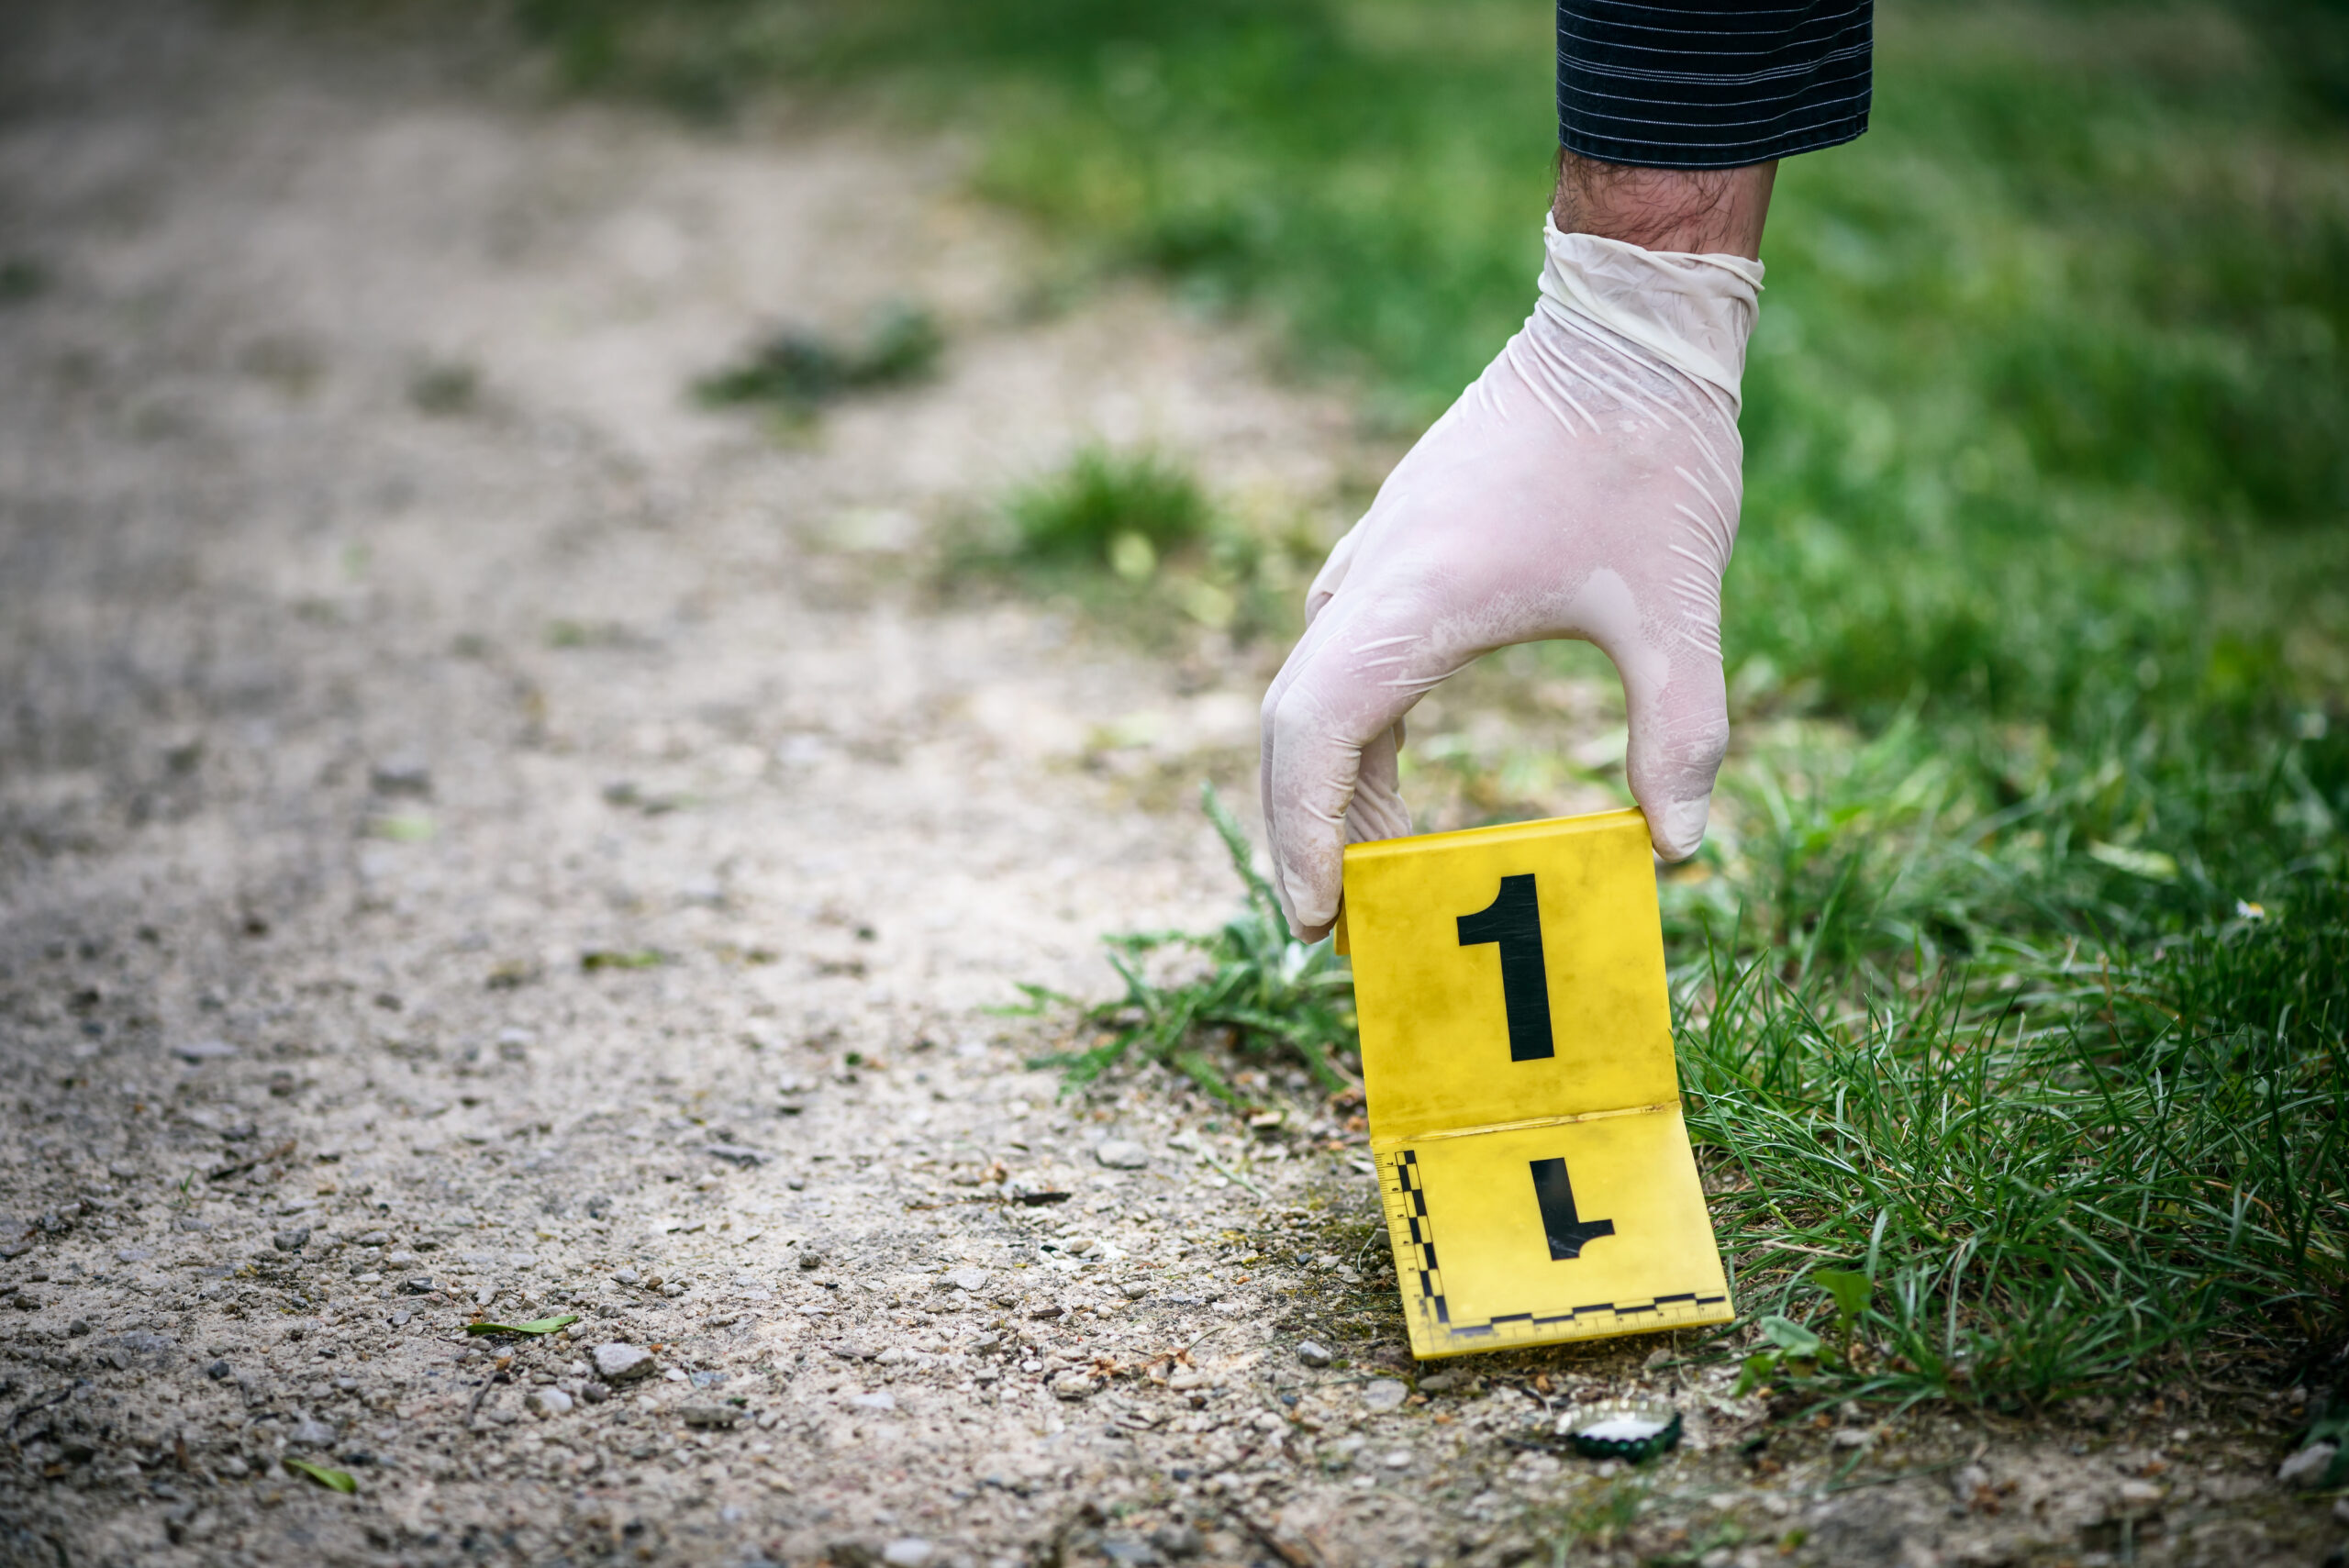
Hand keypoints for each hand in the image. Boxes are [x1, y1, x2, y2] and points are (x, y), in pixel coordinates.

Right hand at [1258, 214, 1764, 937]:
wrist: (1626, 325)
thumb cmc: (1647, 452)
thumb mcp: (1678, 602)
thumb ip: (1682, 730)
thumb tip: (1683, 853)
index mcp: (1414, 601)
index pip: (1312, 738)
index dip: (1304, 838)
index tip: (1317, 922)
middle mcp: (1370, 582)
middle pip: (1294, 734)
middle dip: (1312, 839)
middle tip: (1347, 935)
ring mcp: (1374, 561)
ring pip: (1312, 701)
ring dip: (1332, 795)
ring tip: (1377, 880)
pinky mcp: (1396, 551)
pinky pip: (1341, 667)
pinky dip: (1352, 743)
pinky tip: (1396, 788)